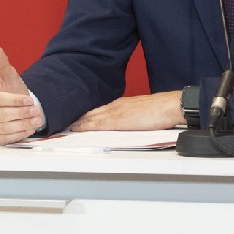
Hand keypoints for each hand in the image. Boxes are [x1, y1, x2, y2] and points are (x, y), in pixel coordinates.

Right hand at [0, 45, 41, 144]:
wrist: (16, 107)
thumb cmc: (11, 91)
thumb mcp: (9, 77)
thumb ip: (2, 64)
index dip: (14, 100)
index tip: (29, 100)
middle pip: (1, 115)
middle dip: (22, 113)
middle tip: (37, 111)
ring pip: (4, 128)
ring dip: (23, 124)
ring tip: (37, 120)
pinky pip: (6, 139)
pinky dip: (19, 134)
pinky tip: (30, 129)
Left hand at [67, 90, 183, 132]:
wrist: (169, 106)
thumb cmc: (161, 110)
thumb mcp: (143, 111)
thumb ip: (133, 115)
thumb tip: (129, 122)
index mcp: (122, 104)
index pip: (100, 109)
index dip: (87, 114)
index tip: (77, 118)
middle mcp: (116, 106)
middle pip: (92, 112)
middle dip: (78, 117)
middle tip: (64, 121)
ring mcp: (115, 112)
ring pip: (91, 116)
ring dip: (78, 121)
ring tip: (66, 126)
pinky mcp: (117, 120)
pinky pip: (97, 123)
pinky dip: (85, 126)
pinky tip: (77, 129)